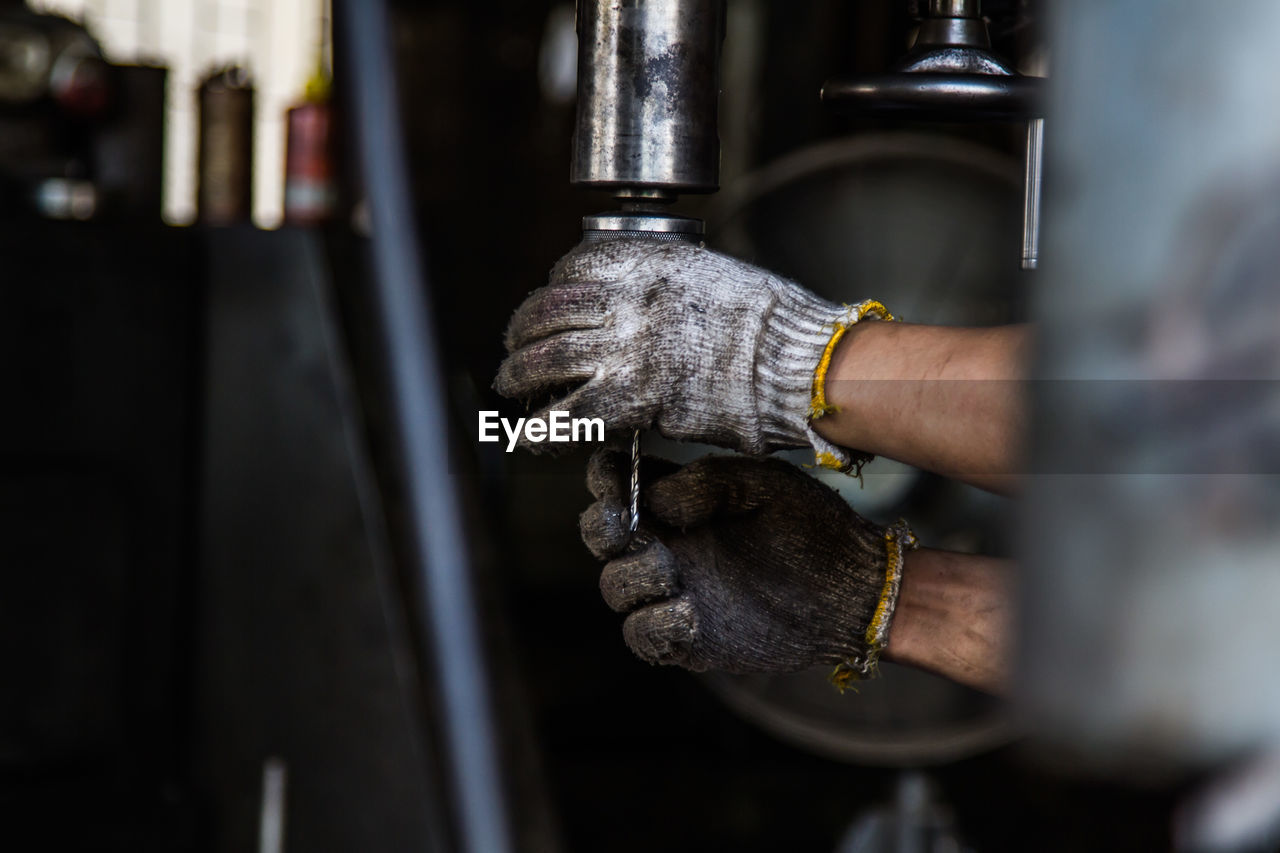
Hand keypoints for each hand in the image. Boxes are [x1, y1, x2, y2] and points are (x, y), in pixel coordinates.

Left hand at [495, 238, 885, 467]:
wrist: (798, 364)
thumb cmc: (771, 324)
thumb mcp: (710, 275)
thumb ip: (663, 286)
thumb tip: (629, 307)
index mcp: (648, 261)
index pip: (571, 270)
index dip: (551, 292)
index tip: (550, 307)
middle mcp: (629, 298)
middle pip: (547, 313)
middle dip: (520, 334)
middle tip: (513, 351)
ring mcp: (629, 348)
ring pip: (545, 361)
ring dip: (517, 376)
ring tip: (510, 387)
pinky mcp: (636, 398)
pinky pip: (570, 414)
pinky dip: (542, 429)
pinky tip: (533, 436)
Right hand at [579, 449, 913, 677]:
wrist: (853, 590)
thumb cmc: (812, 528)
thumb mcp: (763, 484)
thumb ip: (705, 483)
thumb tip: (654, 502)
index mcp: (680, 501)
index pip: (617, 483)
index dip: (606, 479)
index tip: (616, 479)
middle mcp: (670, 544)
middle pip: (601, 535)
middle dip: (603, 529)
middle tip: (631, 528)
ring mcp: (676, 591)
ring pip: (616, 586)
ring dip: (633, 576)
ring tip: (675, 572)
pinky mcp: (689, 637)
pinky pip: (642, 635)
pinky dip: (652, 625)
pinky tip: (689, 613)